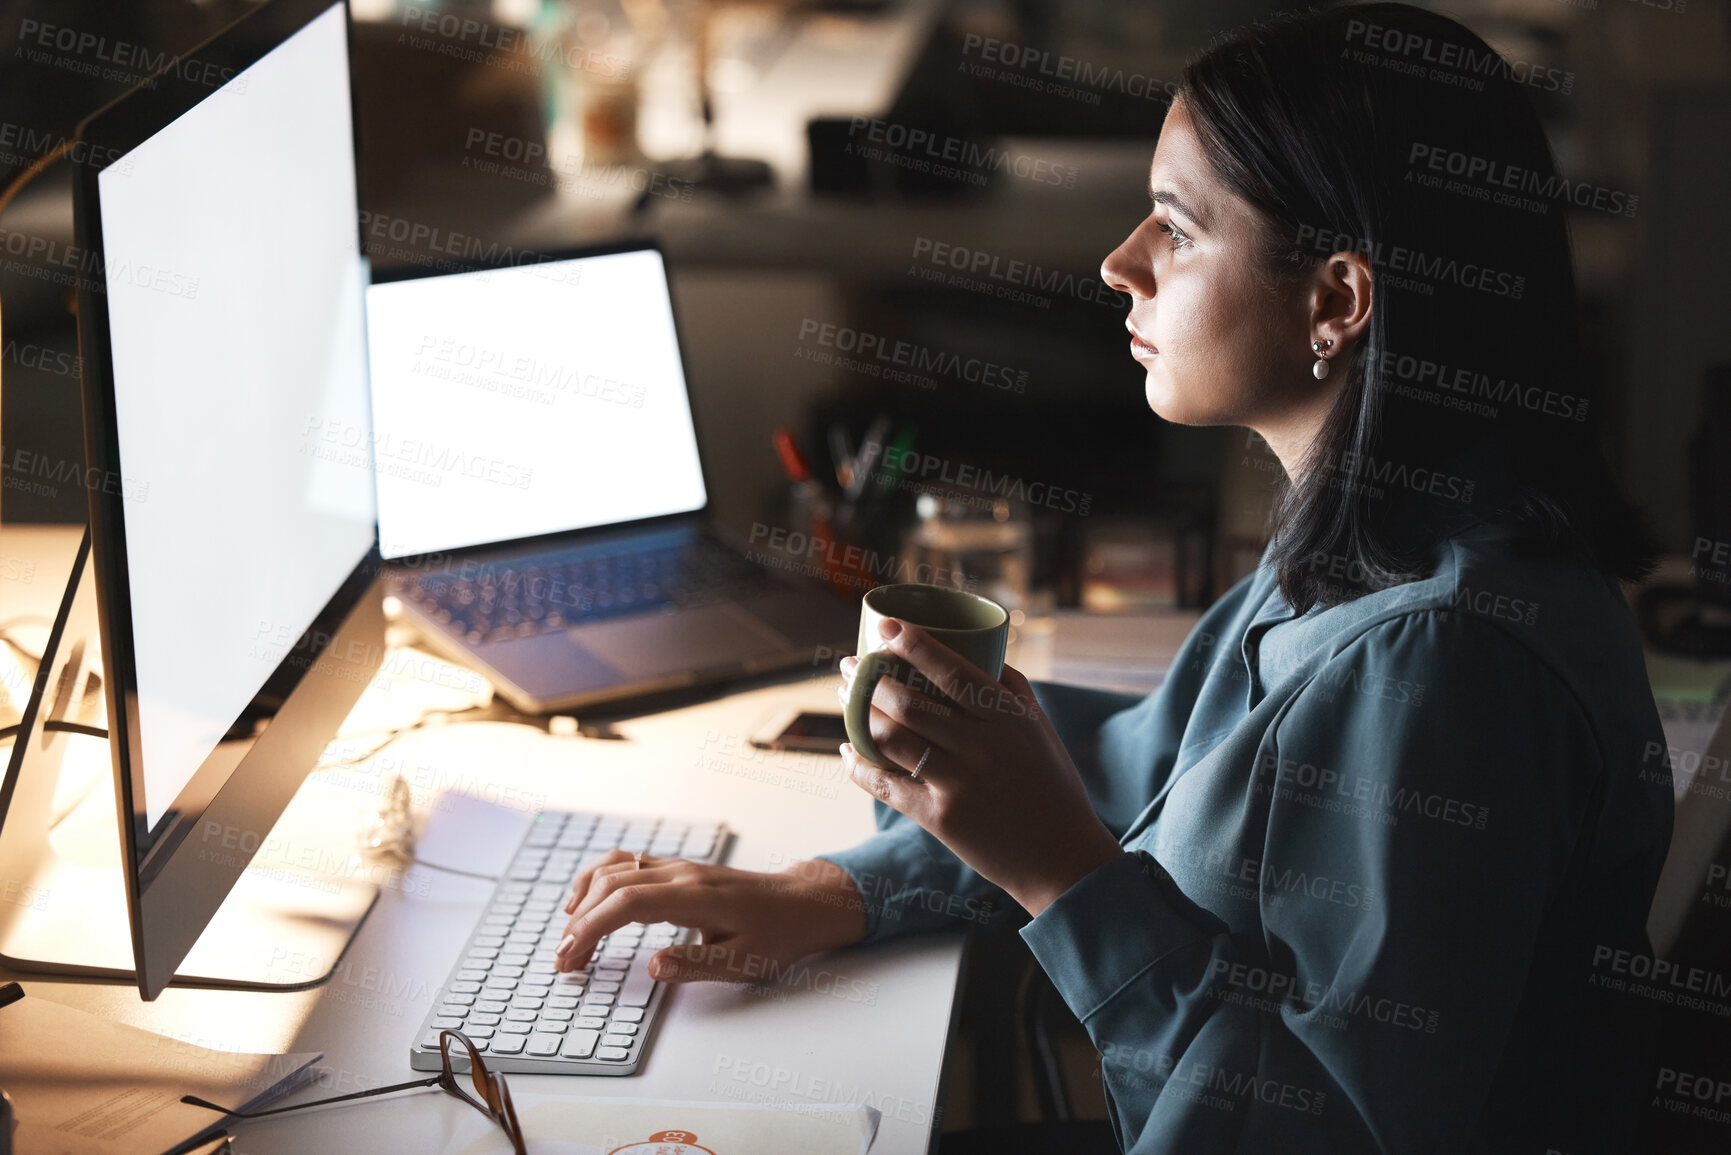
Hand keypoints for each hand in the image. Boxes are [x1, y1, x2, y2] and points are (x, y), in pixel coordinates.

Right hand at [553, 851, 867, 983]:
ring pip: (616, 869)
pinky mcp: (677, 869)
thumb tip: (654, 966)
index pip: (628, 904)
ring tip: (567, 936)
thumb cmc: (777, 933)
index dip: (592, 929)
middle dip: (579, 923)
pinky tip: (584, 899)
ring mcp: (678, 866)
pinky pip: (628, 863)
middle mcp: (681, 874)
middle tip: (563, 961)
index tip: (570, 957)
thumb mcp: (745, 962)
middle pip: (612, 886)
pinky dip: (598, 879)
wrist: (801, 902)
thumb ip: (698, 964)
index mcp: (695, 896)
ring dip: (584, 900)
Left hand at [839, 617, 1124, 916]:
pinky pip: (885, 785)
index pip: (951, 671)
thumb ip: (1009, 688)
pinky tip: (846, 749)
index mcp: (1008, 719)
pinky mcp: (940, 819)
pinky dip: (859, 764)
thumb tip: (974, 650)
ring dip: (859, 714)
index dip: (912, 644)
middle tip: (851, 664)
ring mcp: (958, 784)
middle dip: (869, 678)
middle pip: (909, 703)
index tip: (885, 626)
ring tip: (846, 697)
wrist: (1061, 857)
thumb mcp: (1040, 728)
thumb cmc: (1051, 785)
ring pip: (891, 739)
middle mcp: (982, 748)